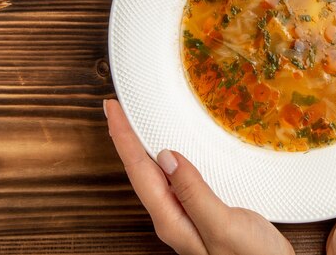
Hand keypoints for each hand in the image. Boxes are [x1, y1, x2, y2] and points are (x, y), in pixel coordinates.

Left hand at [104, 99, 293, 254]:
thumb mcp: (223, 226)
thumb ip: (194, 193)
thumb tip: (167, 157)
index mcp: (171, 220)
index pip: (139, 171)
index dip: (124, 137)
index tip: (112, 109)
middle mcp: (173, 218)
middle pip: (140, 172)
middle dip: (126, 139)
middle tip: (117, 111)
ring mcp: (186, 216)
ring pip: (156, 175)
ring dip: (142, 148)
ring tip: (133, 126)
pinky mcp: (202, 212)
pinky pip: (175, 180)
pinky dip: (166, 159)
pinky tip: (170, 154)